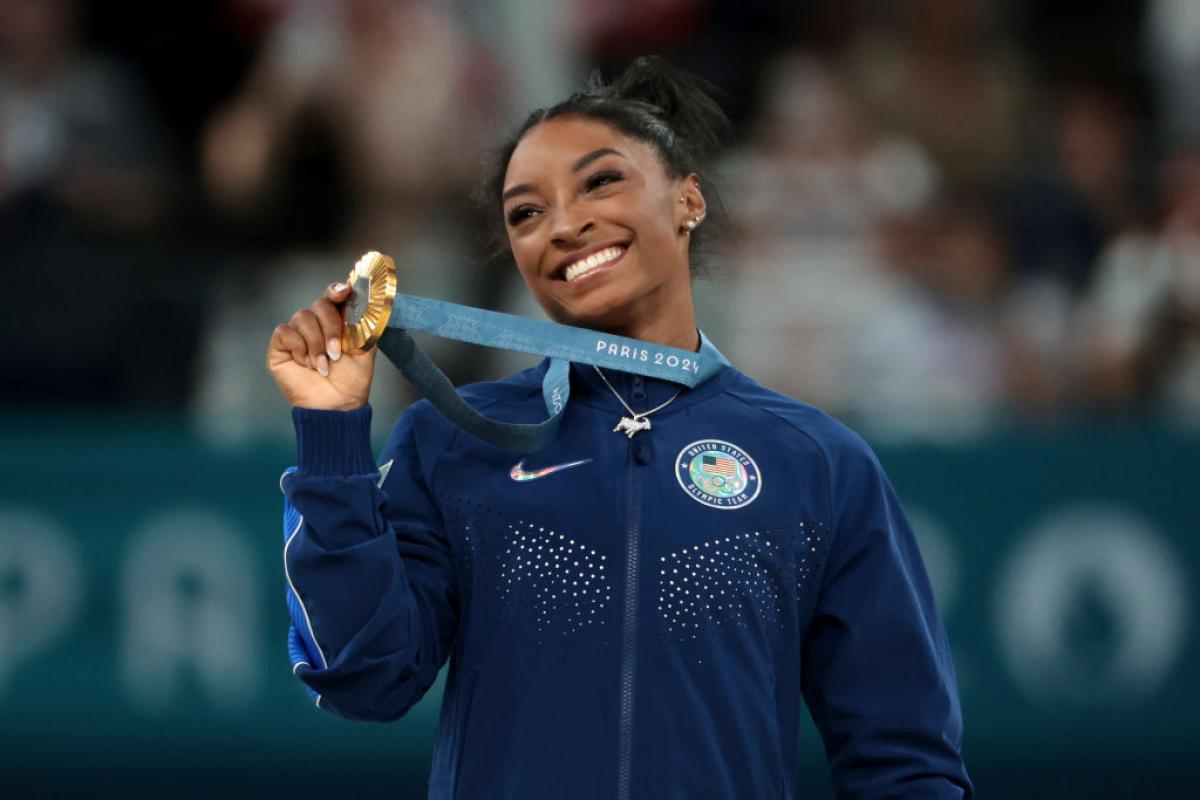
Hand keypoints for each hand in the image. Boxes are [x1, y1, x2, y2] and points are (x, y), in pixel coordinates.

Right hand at [267, 282, 376, 409]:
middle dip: (330, 327)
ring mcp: (297, 332)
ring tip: (322, 366)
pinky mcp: (280, 345)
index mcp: (336, 320)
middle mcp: (315, 323)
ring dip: (316, 344)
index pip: (333, 295)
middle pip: (319, 304)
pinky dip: (299, 348)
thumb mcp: (365, 348)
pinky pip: (285, 332)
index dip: (337, 290)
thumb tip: (368, 302)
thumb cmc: (352, 379)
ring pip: (302, 317)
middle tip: (336, 353)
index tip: (343, 292)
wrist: (337, 403)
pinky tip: (305, 364)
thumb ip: (365, 323)